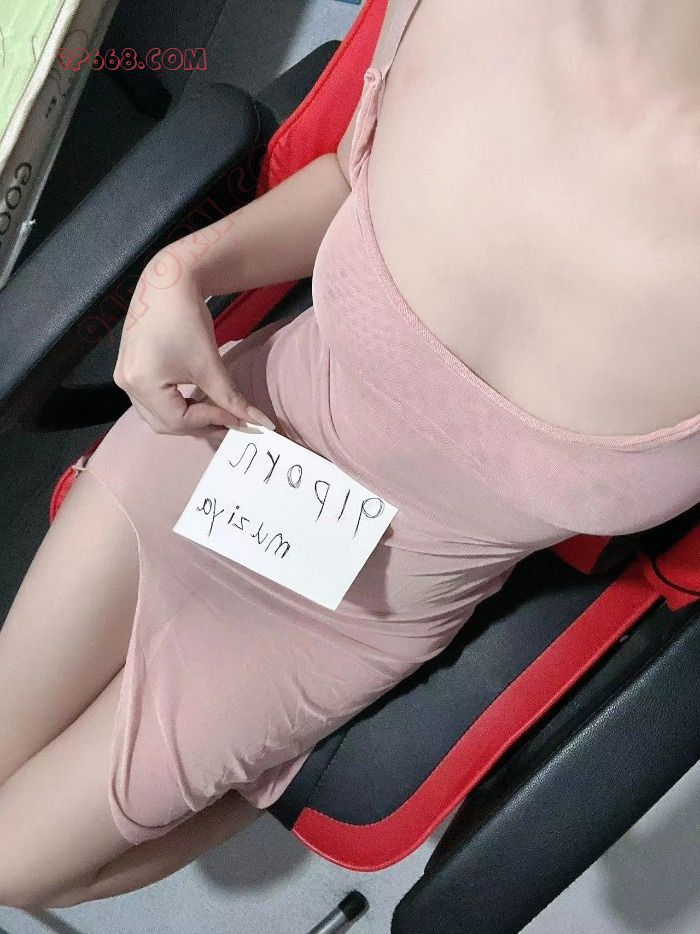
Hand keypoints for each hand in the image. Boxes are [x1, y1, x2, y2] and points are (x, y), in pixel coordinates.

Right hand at [114, 249, 275, 436]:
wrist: (168, 282)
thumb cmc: (187, 318)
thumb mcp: (211, 364)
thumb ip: (232, 400)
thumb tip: (260, 424)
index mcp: (142, 383)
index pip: (179, 420)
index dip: (211, 422)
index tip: (239, 420)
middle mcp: (127, 385)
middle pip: (165, 424)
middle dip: (199, 426)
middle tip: (230, 423)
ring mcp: (124, 378)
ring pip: (158, 416)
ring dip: (187, 419)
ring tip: (216, 414)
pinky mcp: (129, 371)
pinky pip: (152, 403)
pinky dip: (175, 407)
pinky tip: (197, 402)